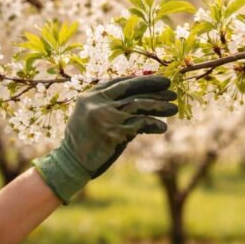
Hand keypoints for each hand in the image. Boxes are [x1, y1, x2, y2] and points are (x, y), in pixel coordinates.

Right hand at [33, 74, 177, 203]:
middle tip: (171, 88)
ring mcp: (105, 117)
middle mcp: (97, 103)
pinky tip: (162, 127)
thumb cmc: (83, 141)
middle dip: (153, 87)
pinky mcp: (114, 132)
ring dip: (159, 106)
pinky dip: (153, 125)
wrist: (71, 163)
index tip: (156, 81)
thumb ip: (109, 105)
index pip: (119, 82)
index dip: (140, 80)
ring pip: (139, 105)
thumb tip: (139, 98)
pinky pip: (140, 124)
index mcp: (90, 96)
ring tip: (173, 108)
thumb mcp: (90, 116)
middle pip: (131, 89)